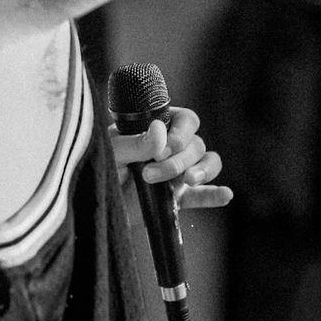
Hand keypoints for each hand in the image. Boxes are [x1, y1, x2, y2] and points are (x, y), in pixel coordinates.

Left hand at [109, 105, 232, 210]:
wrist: (94, 200)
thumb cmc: (99, 165)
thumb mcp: (111, 152)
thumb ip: (134, 142)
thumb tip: (160, 130)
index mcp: (157, 128)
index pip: (185, 120)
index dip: (181, 133)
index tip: (160, 151)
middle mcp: (172, 147)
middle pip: (196, 145)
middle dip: (177, 161)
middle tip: (148, 175)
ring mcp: (177, 172)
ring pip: (207, 163)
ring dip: (203, 171)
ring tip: (188, 181)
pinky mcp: (178, 197)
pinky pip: (204, 195)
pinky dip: (216, 194)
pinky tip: (225, 194)